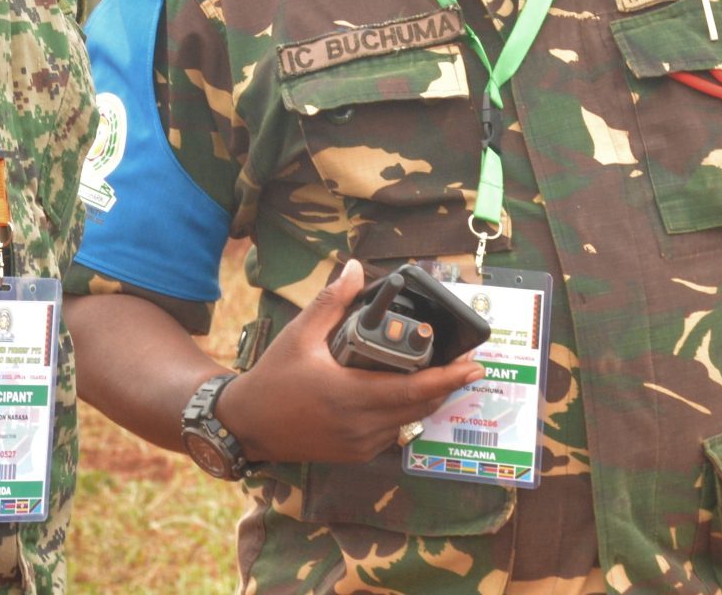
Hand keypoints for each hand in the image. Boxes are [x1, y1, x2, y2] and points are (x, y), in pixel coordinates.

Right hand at [215, 259, 484, 463]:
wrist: (247, 425)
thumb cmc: (273, 378)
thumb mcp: (300, 335)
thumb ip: (332, 301)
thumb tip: (355, 267)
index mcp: (349, 395)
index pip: (414, 390)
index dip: (448, 378)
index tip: (475, 365)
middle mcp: (361, 426)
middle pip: (421, 407)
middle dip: (448, 385)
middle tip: (468, 363)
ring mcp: (360, 444)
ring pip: (410, 421)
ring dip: (429, 399)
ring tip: (445, 373)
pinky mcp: (356, 453)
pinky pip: (393, 432)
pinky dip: (407, 412)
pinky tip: (411, 393)